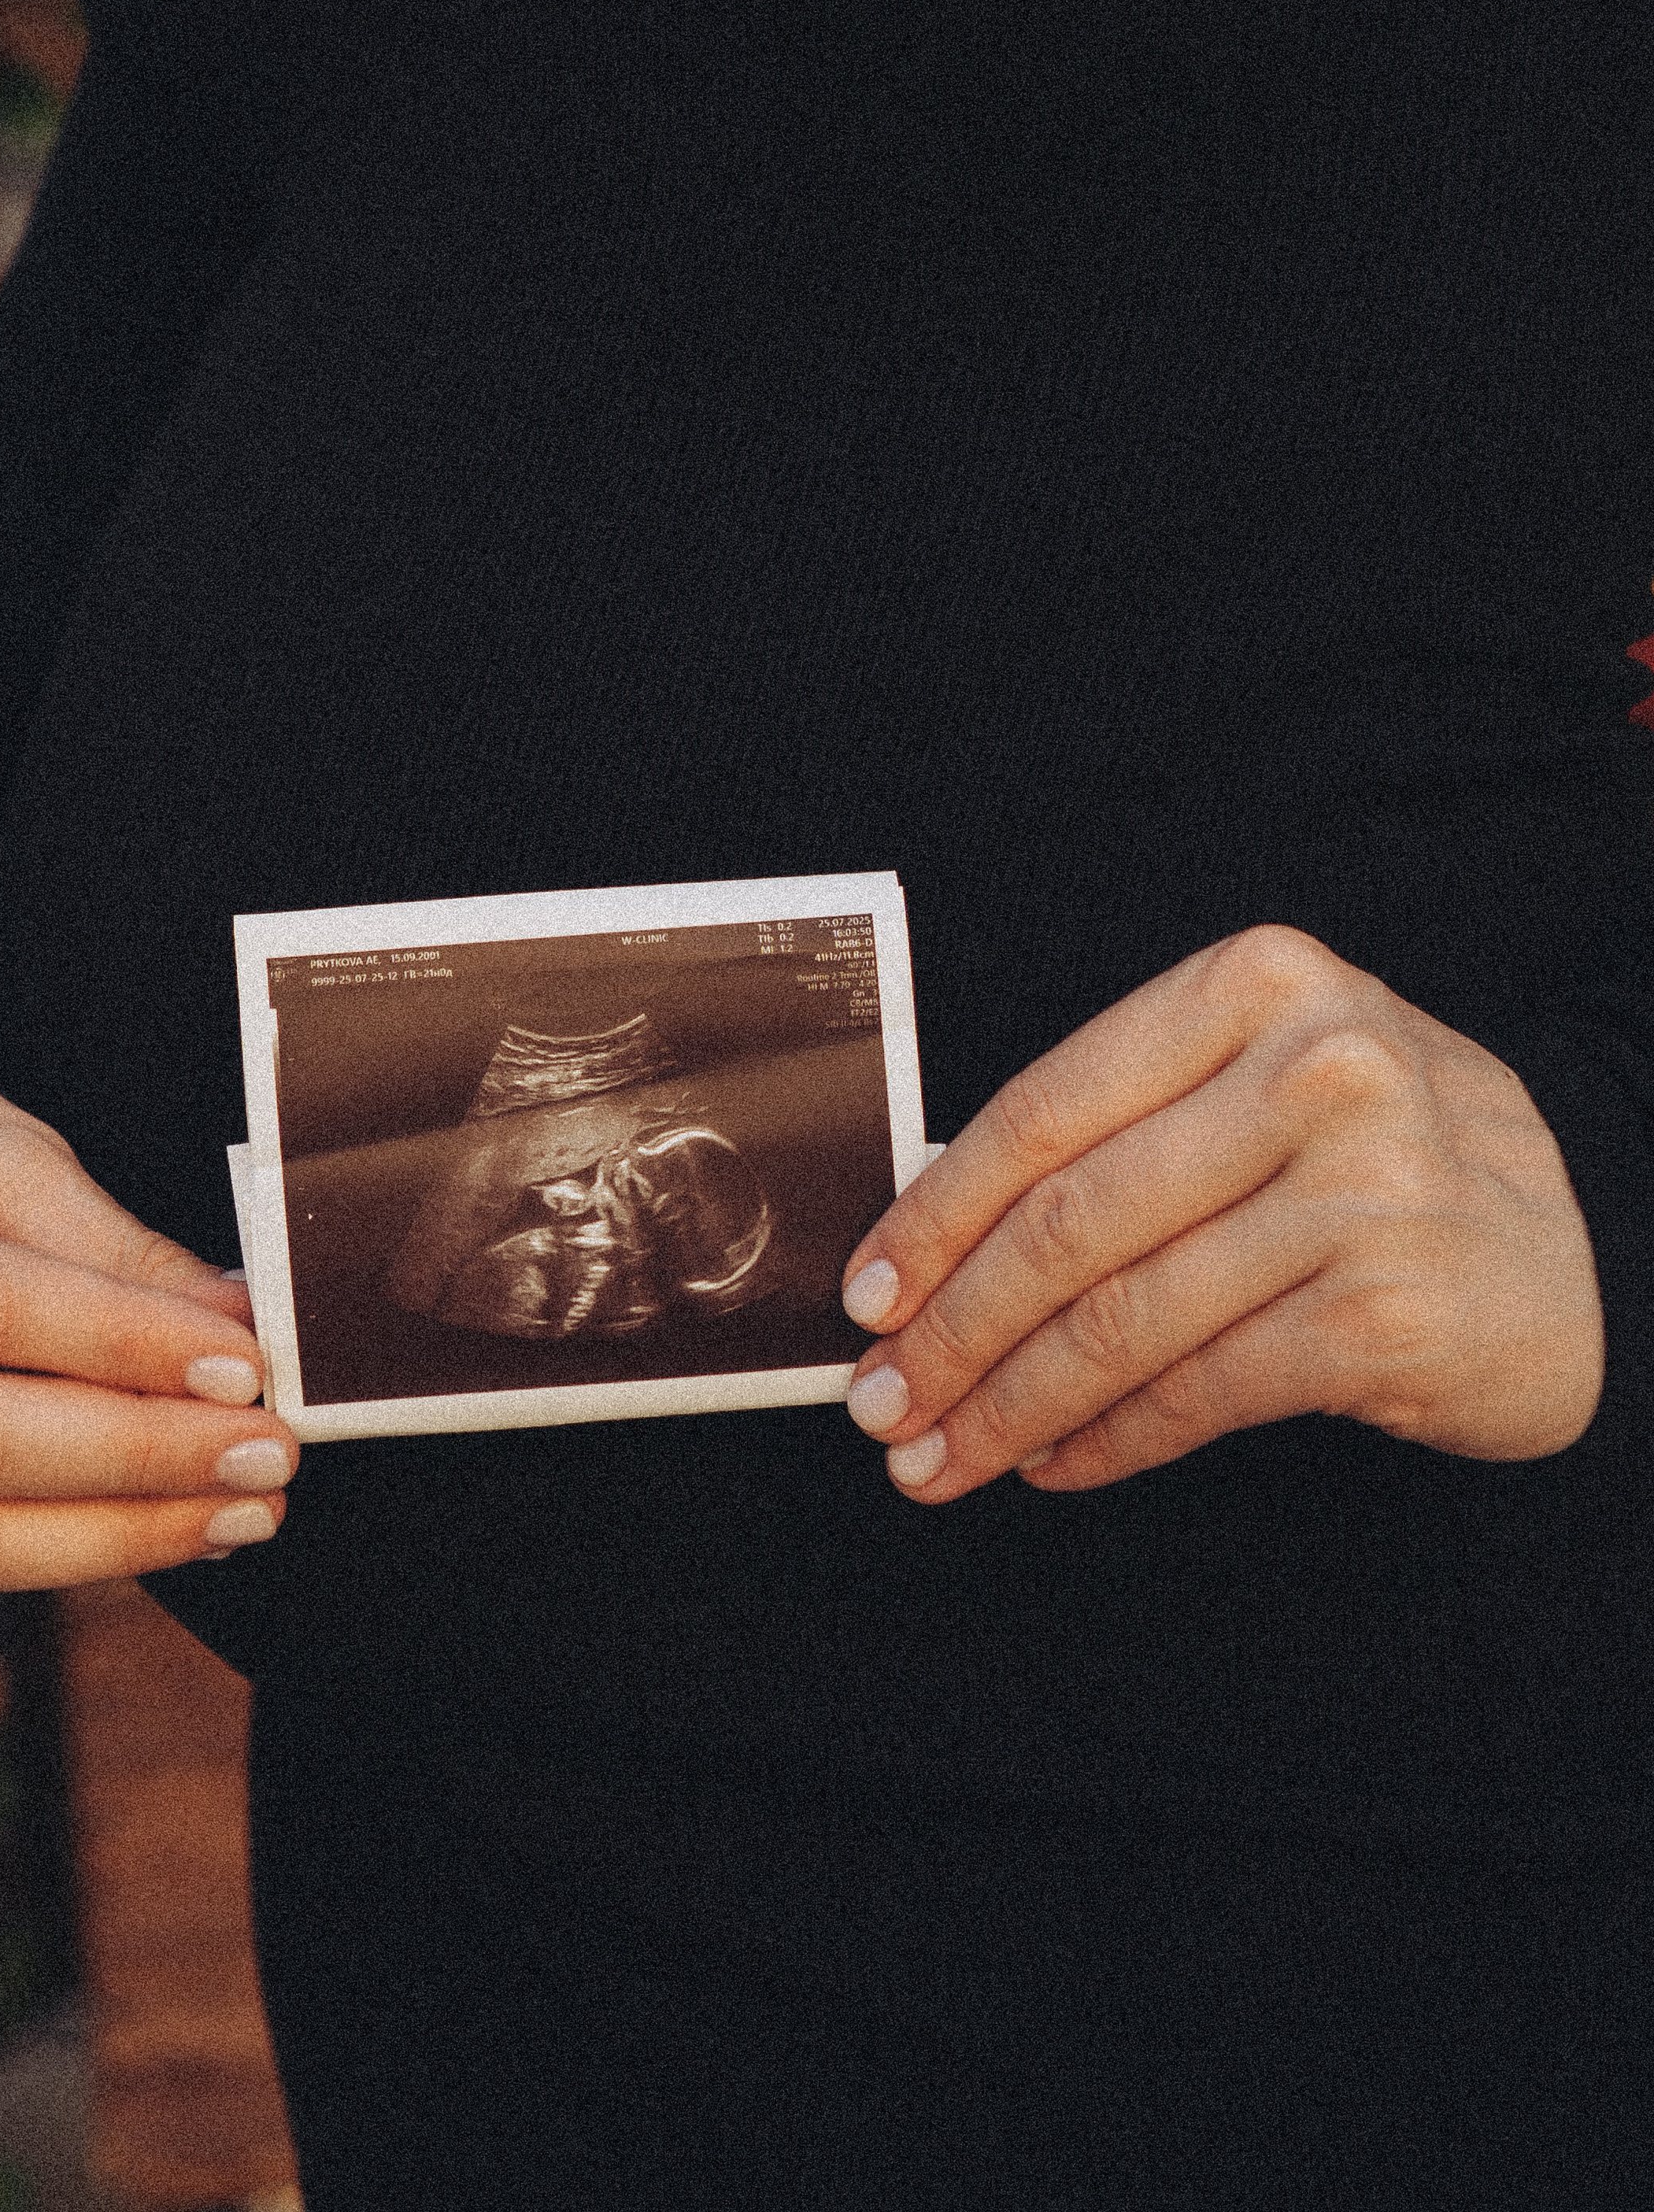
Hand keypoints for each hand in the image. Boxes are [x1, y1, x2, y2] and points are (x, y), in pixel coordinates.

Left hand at [840, 926, 1602, 1503]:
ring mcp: (1360, 1192)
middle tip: (882, 1403)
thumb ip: (1131, 1126)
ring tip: (939, 1456)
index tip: (867, 1293)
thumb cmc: (1388, 1161)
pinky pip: (1198, 1391)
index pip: (1046, 1108)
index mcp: (1261, 982)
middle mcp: (1317, 1069)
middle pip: (1069, 1221)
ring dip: (1008, 1403)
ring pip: (1122, 1318)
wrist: (1592, 1249)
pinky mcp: (1385, 1314)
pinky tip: (1054, 1465)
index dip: (934, 1214)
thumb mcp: (1272, 1084)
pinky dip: (1106, 1440)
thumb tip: (933, 1244)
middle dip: (953, 1329)